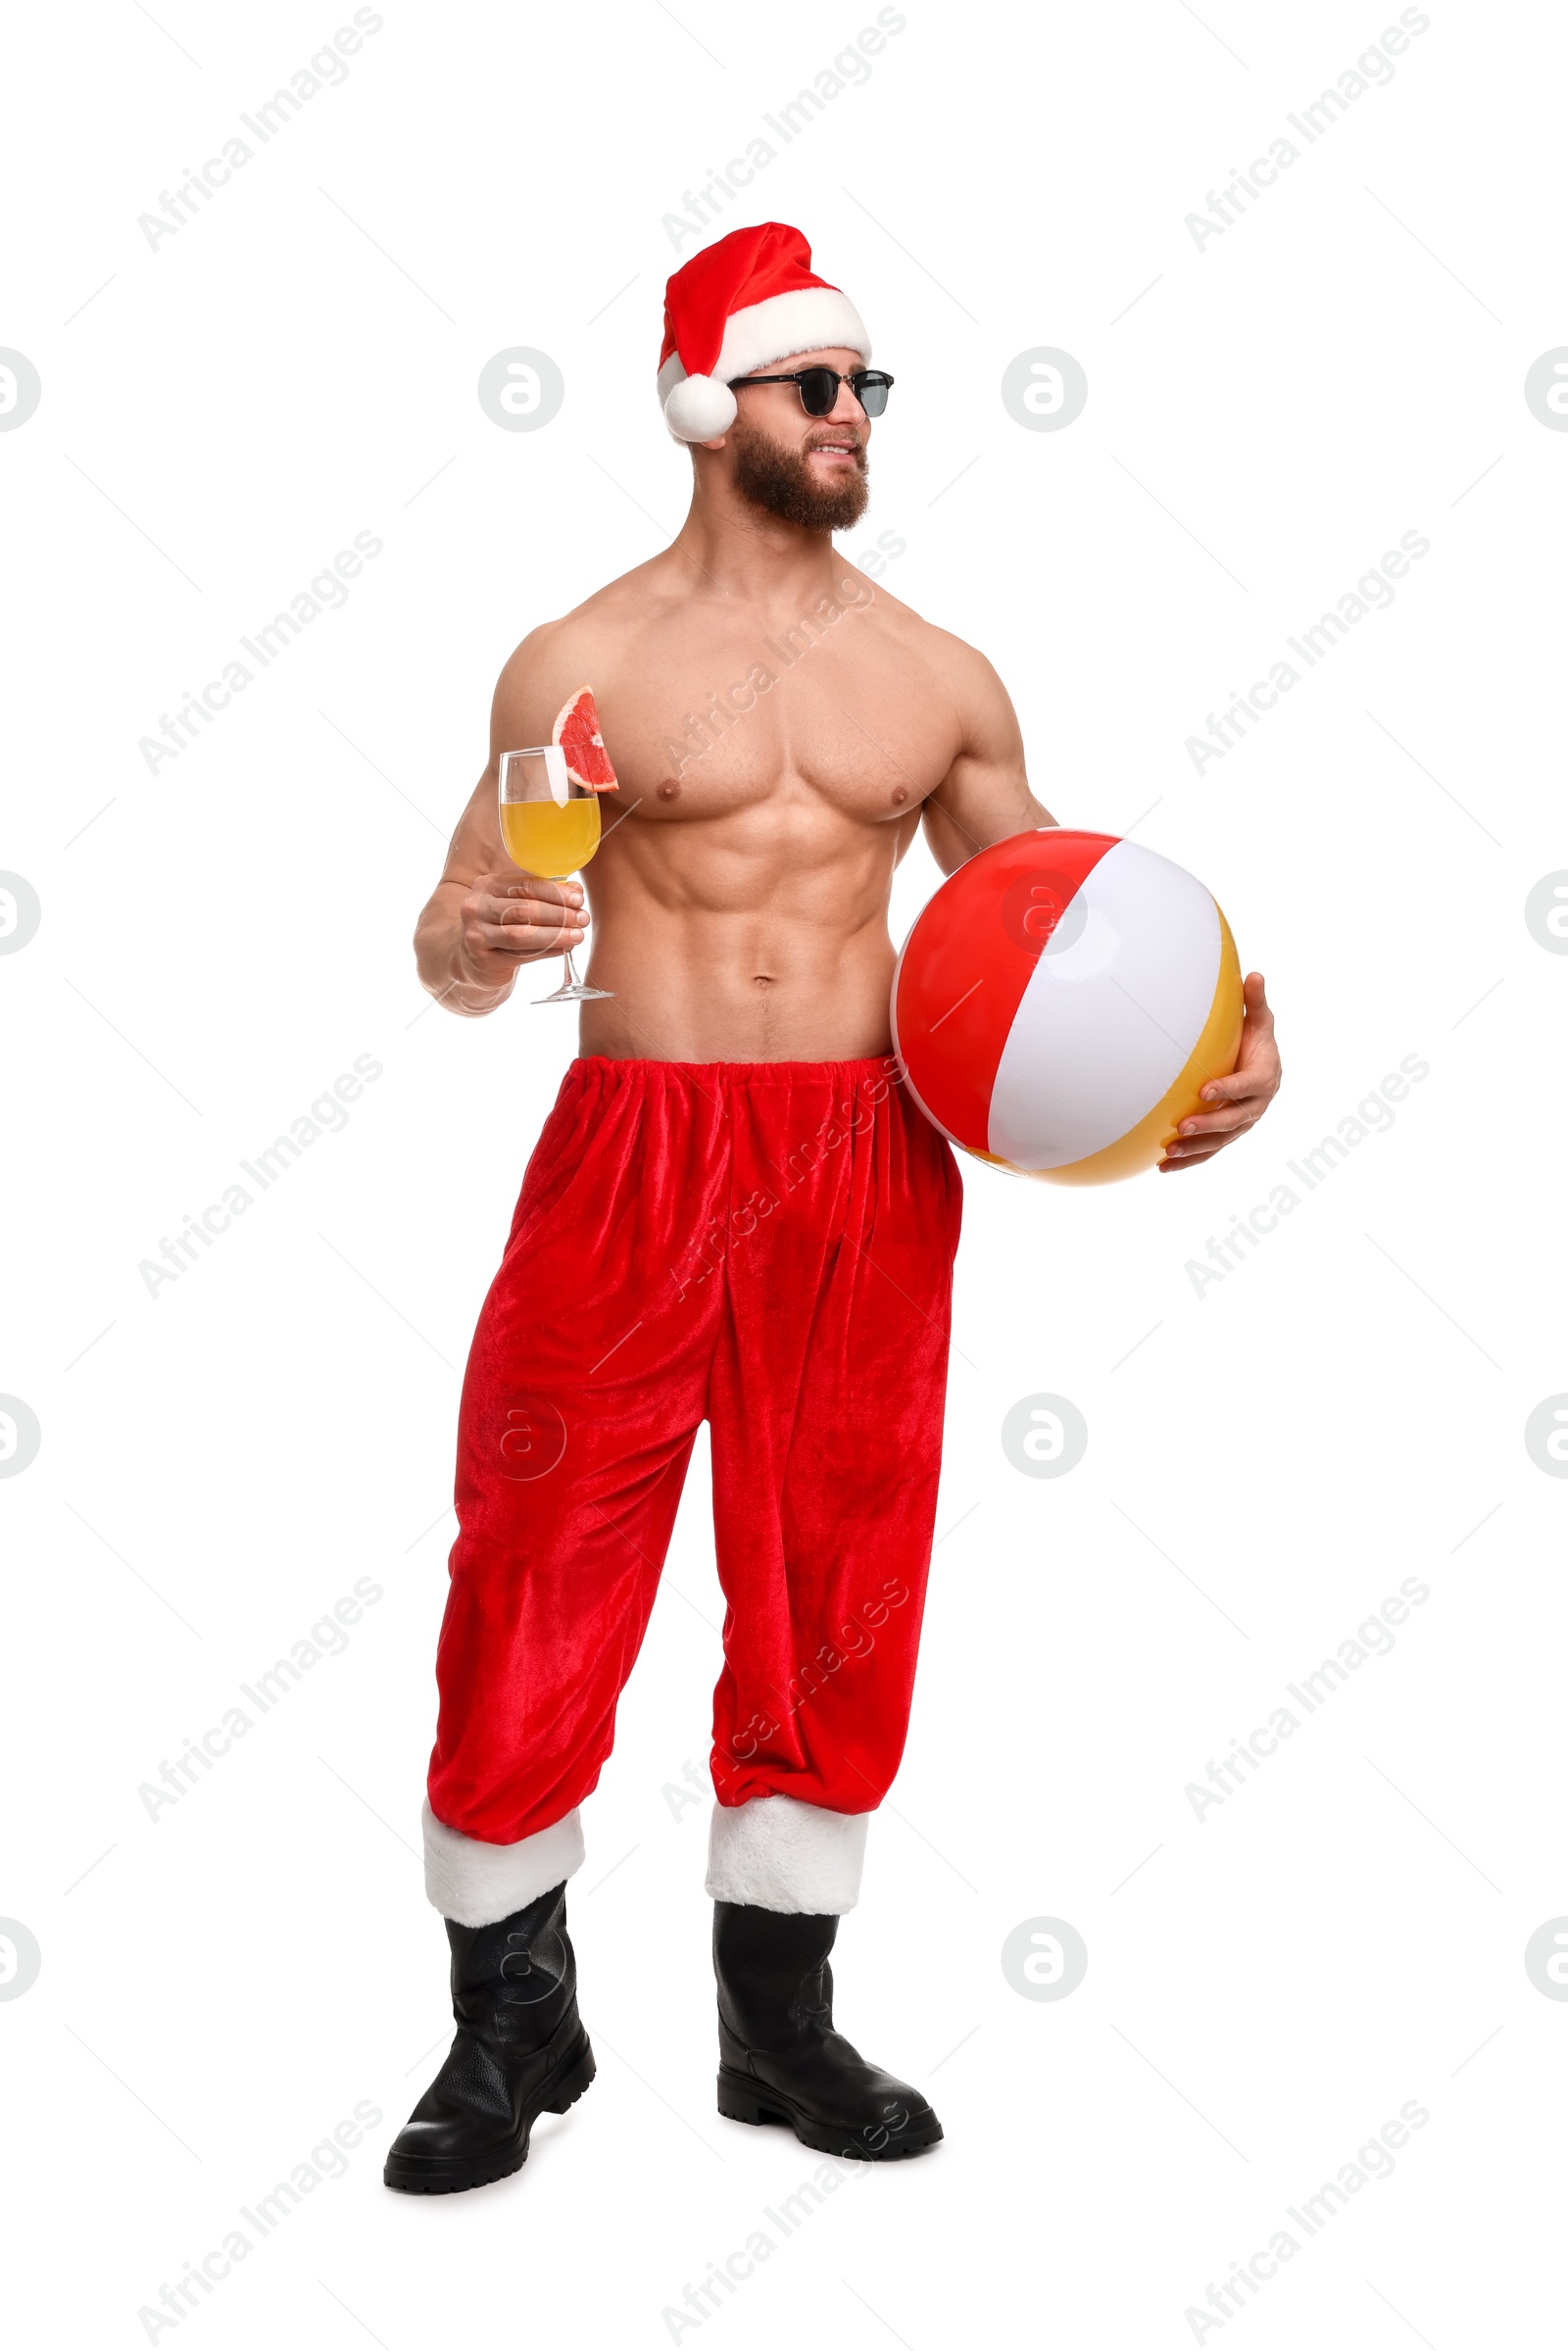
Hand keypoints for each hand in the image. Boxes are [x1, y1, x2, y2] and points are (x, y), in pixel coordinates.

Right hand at [455, 871, 586, 988]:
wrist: (473, 956)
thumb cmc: (502, 924)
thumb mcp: (516, 902)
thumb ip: (543, 894)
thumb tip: (576, 890)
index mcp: (487, 885)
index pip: (525, 884)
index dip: (554, 892)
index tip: (578, 899)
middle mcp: (476, 907)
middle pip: (524, 910)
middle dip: (558, 914)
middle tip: (582, 918)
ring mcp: (476, 934)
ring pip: (520, 935)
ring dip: (554, 935)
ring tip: (577, 936)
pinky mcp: (482, 959)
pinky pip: (519, 956)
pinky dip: (545, 952)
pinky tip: (563, 949)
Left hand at [1158, 971, 1280, 1171]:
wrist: (1264, 1068)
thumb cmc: (1256, 1041)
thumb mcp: (1260, 1021)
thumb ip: (1255, 1002)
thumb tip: (1253, 974)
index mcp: (1265, 1077)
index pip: (1248, 1085)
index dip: (1229, 1089)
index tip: (1205, 1090)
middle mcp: (1257, 1105)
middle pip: (1234, 1119)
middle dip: (1208, 1125)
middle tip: (1182, 1126)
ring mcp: (1243, 1123)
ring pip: (1220, 1140)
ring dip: (1195, 1148)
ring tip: (1168, 1152)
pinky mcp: (1228, 1135)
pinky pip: (1210, 1151)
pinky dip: (1189, 1161)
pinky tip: (1163, 1167)